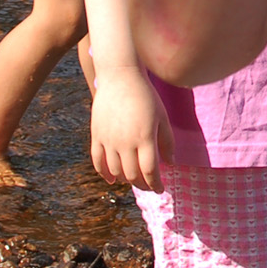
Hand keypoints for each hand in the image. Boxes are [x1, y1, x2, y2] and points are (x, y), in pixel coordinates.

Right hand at [89, 64, 174, 191]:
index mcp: (145, 137)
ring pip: (115, 171)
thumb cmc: (146, 96)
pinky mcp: (96, 135)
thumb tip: (170, 164)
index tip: (161, 189)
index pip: (150, 171)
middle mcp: (125, 142)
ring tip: (134, 179)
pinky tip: (112, 179)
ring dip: (126, 180)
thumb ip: (167, 141)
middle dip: (143, 184)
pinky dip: (104, 173)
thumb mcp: (162, 117)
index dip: (156, 184)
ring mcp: (108, 140)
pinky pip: (97, 161)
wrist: (120, 78)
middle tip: (149, 185)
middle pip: (132, 175)